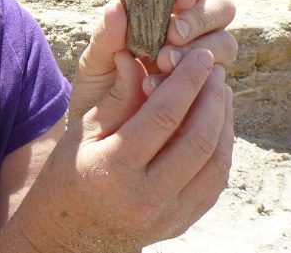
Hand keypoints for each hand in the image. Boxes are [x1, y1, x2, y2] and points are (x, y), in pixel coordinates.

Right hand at [0, 0, 235, 250]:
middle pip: (198, 138)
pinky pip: (214, 184)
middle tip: (215, 70)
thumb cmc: (68, 174)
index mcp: (113, 169)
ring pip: (214, 163)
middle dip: (213, 98)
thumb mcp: (81, 132)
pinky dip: (221, 150)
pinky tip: (217, 126)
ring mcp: (166, 216)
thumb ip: (116, 97)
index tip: (201, 57)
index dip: (188, 81)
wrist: (65, 236)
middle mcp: (144, 197)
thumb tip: (137, 56)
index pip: (164, 115)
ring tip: (221, 94)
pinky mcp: (179, 224)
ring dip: (224, 123)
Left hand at [69, 0, 236, 119]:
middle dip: (199, 19)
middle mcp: (190, 34)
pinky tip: (172, 89)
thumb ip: (105, 38)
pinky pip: (220, 81)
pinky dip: (201, 82)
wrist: (101, 140)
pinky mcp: (211, 93)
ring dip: (199, 51)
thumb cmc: (98, 92)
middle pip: (221, 9)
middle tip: (171, 37)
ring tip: (163, 65)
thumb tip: (116, 7)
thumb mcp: (94, 64)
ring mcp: (204, 63)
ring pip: (226, 43)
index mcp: (163, 15)